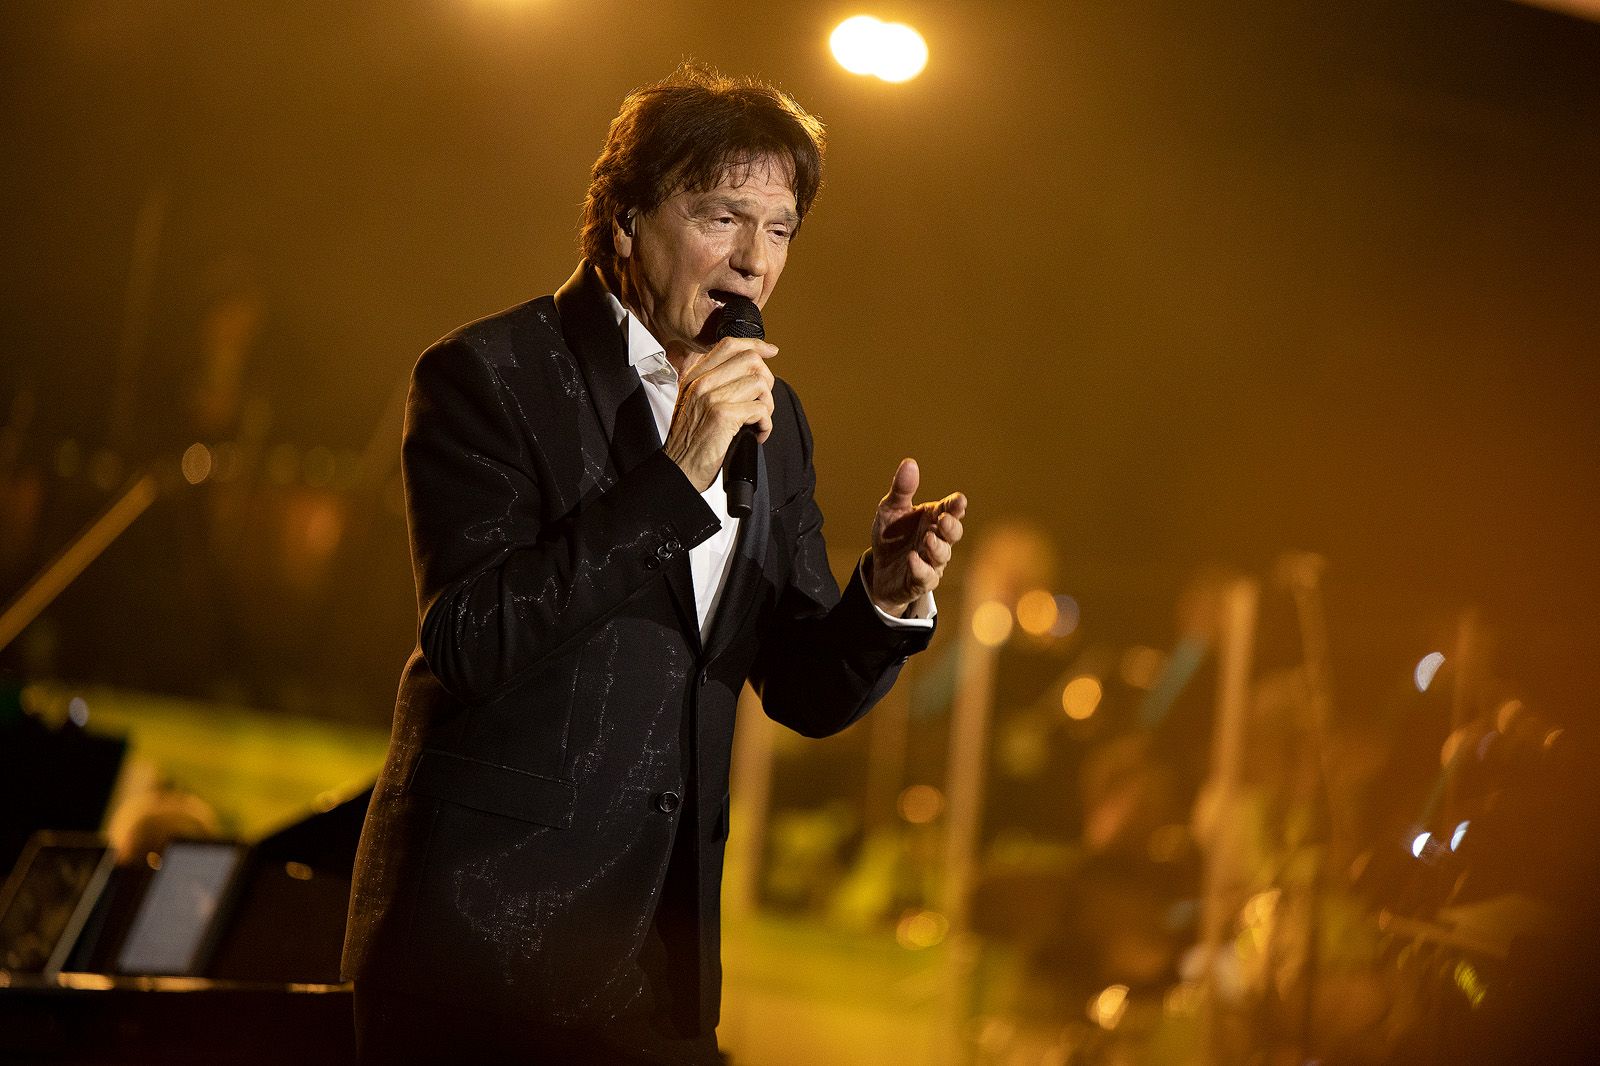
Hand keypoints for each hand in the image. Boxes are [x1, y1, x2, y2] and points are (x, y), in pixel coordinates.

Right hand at [663, 337, 777, 491]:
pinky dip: (765, 426)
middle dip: (766, 383)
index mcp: (694, 376)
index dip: (756, 345)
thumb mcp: (694, 403)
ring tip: (756, 423)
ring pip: (760, 385)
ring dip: (767, 407)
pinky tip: (756, 435)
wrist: (678, 469)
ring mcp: (711, 397)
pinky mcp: (722, 415)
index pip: (729, 345)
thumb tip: (751, 370)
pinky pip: (760, 410)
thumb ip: (714, 383)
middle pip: (751, 361)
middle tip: (760, 405)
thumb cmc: (690, 442)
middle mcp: (701, 382)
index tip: (771, 351)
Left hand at [868, 458, 965, 615]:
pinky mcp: (920, 581)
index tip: (958, 501)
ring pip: (942, 555)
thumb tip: (910, 462)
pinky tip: (912, 558)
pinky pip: (925, 577)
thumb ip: (902, 489)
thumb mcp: (890, 509)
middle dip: (951, 526)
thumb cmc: (892, 536)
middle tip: (944, 519)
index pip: (950, 510)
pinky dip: (920, 568)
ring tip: (927, 538)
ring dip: (937, 547)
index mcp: (933, 518)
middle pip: (953, 533)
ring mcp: (931, 561)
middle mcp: (937, 539)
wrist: (878, 569)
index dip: (956, 506)